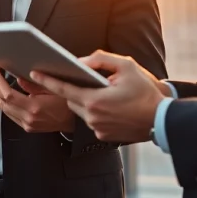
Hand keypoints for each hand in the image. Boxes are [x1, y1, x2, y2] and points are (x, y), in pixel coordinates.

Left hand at [0, 65, 74, 133]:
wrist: (75, 124)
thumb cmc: (68, 106)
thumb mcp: (55, 90)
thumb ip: (35, 85)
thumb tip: (18, 79)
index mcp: (34, 107)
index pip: (8, 93)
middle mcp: (28, 118)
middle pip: (3, 102)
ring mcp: (27, 124)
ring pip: (4, 110)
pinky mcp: (28, 127)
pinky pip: (10, 116)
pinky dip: (3, 106)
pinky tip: (0, 100)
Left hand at [30, 51, 162, 142]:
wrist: (162, 119)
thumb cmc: (146, 92)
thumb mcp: (126, 66)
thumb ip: (101, 60)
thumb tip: (82, 61)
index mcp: (94, 100)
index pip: (63, 89)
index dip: (47, 80)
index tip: (34, 72)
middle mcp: (92, 117)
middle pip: (70, 100)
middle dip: (71, 89)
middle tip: (77, 79)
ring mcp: (97, 129)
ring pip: (80, 111)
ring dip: (84, 101)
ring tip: (99, 92)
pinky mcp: (103, 136)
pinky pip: (91, 121)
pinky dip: (94, 112)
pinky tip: (108, 106)